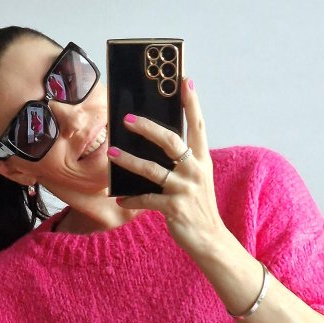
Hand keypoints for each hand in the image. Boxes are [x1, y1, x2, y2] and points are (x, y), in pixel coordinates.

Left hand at [107, 76, 228, 259]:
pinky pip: (147, 199)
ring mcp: (185, 189)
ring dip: (130, 160)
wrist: (211, 240)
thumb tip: (153, 145)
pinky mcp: (174, 208)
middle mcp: (195, 171)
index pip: (198, 125)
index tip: (184, 80)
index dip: (191, 102)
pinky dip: (132, 199)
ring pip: (152, 169)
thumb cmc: (198, 207)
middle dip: (148, 127)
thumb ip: (181, 163)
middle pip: (171, 141)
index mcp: (202, 160)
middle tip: (126, 118)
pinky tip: (120, 198)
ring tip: (112, 153)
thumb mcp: (196, 180)